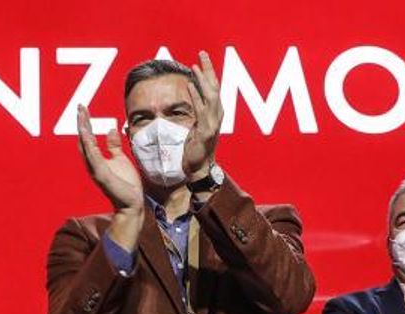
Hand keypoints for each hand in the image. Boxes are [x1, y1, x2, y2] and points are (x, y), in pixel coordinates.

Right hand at [76, 104, 143, 212]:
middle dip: (82, 123)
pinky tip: (86, 133)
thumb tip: (110, 129)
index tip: (84, 109)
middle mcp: (92, 163)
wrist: (132, 203)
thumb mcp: (121, 159)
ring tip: (81, 115)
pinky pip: (93, 157)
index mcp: (96, 159)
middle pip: (83, 139)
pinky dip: (89, 145)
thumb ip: (114, 145)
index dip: (85, 123)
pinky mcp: (101, 175)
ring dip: (83, 130)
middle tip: (80, 107)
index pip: (88, 138)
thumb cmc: (126, 184)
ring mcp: (95, 169)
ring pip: (85, 146)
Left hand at [182, 51, 222, 178]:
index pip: (213, 88)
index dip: (209, 72)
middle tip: (202, 53)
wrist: (199, 169)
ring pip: (210, 96)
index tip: (202, 58)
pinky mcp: (207, 132)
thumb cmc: (196, 149)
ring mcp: (213, 124)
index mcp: (215, 114)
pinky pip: (201, 111)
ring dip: (202, 80)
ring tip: (194, 67)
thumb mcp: (195, 126)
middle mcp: (217, 116)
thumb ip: (195, 111)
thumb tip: (187, 94)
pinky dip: (196, 97)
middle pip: (215, 87)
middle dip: (209, 69)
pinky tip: (189, 86)